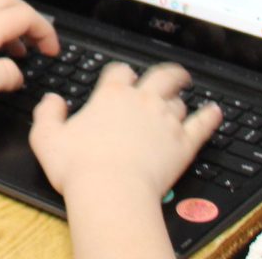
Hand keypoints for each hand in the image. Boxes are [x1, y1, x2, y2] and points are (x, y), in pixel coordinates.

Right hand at [28, 63, 221, 200]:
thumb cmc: (79, 167)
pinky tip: (215, 112)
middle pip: (161, 75)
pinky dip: (210, 116)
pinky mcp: (183, 143)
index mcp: (110, 95)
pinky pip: (202, 124)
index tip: (122, 77)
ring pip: (179, 101)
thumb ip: (47, 113)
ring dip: (180, 99)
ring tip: (183, 99)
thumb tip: (52, 100)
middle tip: (171, 74)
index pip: (119, 71)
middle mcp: (142, 101)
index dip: (121, 73)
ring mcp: (165, 120)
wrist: (111, 191)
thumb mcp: (46, 137)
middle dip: (167, 73)